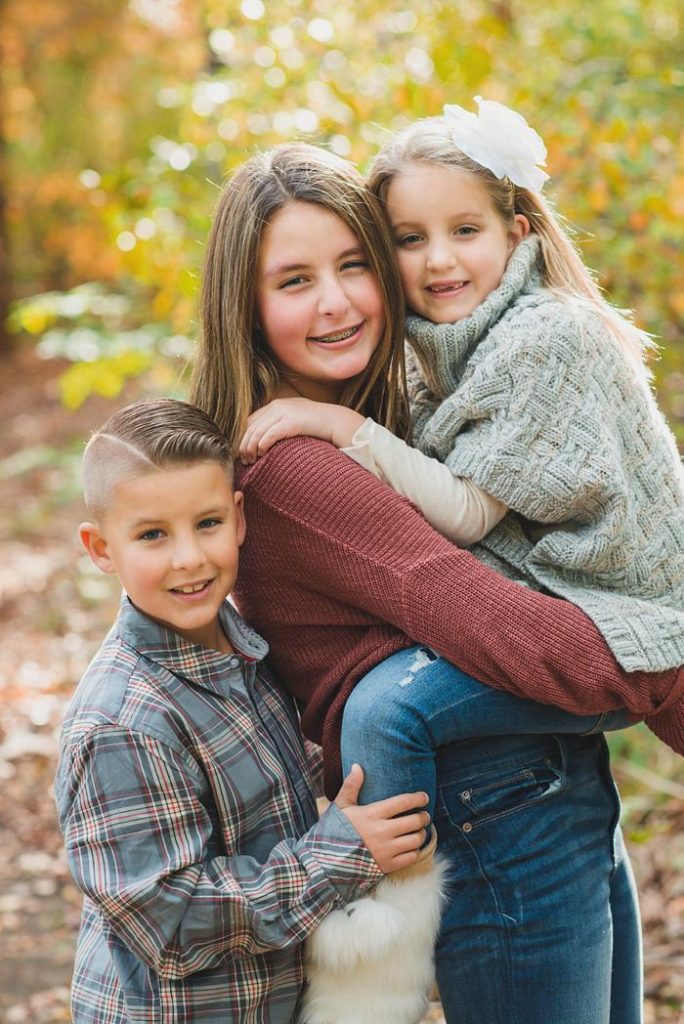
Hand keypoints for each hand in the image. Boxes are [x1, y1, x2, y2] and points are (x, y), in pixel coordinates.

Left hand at [239, 398, 364, 463]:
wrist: (337, 421)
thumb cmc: (316, 426)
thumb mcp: (294, 421)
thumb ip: (279, 425)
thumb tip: (264, 441)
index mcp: (275, 405)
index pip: (250, 420)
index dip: (242, 436)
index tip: (240, 451)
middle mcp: (277, 406)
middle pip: (250, 426)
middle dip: (243, 444)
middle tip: (243, 460)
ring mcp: (284, 413)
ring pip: (256, 432)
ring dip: (250, 448)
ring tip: (250, 461)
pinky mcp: (291, 422)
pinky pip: (269, 435)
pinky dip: (262, 446)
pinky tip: (261, 455)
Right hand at [334, 764, 429, 874]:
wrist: (328, 861)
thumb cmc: (336, 830)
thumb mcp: (341, 806)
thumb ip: (351, 785)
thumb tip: (357, 766)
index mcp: (372, 814)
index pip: (403, 802)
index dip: (418, 798)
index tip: (424, 797)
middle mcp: (382, 831)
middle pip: (414, 821)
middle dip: (424, 817)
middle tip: (425, 815)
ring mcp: (386, 850)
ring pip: (416, 840)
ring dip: (421, 834)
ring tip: (420, 830)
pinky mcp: (388, 865)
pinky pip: (411, 857)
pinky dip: (415, 851)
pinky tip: (412, 846)